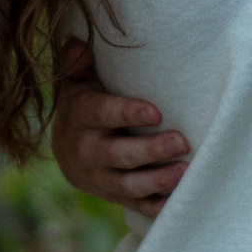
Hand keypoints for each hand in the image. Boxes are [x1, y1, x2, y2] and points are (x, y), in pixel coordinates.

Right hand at [52, 41, 192, 216]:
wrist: (66, 152)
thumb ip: (78, 64)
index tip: (155, 112)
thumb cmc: (82, 108)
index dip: (127, 113)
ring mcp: (102, 178)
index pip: (103, 114)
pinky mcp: (115, 196)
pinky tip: (177, 200)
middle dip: (150, 151)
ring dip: (157, 181)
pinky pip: (137, 206)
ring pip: (129, 185)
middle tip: (182, 142)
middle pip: (119, 155)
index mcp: (82, 118)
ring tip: (185, 172)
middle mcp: (89, 151)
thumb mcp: (76, 84)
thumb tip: (78, 44)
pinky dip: (156, 207)